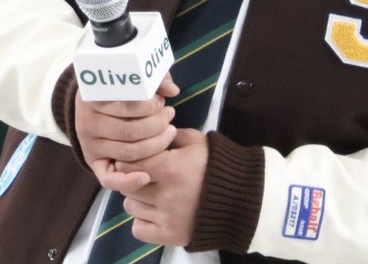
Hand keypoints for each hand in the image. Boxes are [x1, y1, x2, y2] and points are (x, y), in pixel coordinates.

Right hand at [76, 74, 179, 190]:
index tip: (162, 102)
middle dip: (158, 125)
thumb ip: (153, 79)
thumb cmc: (118, 90)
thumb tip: (173, 90)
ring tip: (169, 132)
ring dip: (156, 145)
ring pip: (128, 153)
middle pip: (131, 131)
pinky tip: (146, 177)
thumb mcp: (131, 78)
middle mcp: (87, 124)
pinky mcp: (94, 164)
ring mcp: (90, 146)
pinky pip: (109, 180)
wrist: (92, 106)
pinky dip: (128, 182)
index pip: (127, 106)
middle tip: (169, 116)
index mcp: (92, 99)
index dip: (151, 106)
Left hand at [101, 127, 209, 247]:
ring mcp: (166, 218)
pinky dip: (143, 220)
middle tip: (147, 175)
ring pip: (130, 207)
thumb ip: (171, 135)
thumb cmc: (216, 165)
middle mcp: (165, 195)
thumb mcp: (197, 141)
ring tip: (154, 193)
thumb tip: (149, 133)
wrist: (240, 196)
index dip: (128, 160)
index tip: (135, 159)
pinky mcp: (169, 235)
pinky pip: (138, 228)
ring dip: (138, 199)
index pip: (128, 165)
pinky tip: (155, 211)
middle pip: (127, 186)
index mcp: (171, 169)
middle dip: (133, 178)